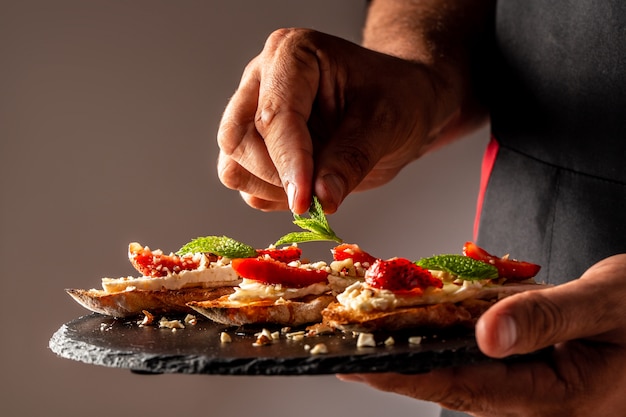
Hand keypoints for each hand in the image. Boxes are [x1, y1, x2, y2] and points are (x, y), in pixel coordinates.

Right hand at [217, 28, 457, 213]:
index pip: (274, 115)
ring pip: (233, 166)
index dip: (289, 162)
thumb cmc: (396, 98)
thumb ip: (351, 159)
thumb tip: (322, 198)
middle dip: (277, 175)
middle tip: (321, 192)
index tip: (307, 200)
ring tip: (320, 184)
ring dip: (272, 189)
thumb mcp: (387, 122)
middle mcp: (261, 80)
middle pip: (238, 140)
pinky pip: (244, 182)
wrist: (400, 105)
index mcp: (291, 54)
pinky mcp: (253, 145)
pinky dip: (272, 197)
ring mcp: (251, 113)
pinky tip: (309, 186)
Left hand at [338, 254, 625, 415]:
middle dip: (394, 366)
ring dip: (412, 349)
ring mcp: (528, 385)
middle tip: (342, 345)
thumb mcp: (607, 306)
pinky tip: (415, 316)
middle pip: (450, 384)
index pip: (465, 390)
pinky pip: (474, 355)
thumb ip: (548, 319)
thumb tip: (488, 334)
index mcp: (557, 399)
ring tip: (364, 329)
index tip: (355, 366)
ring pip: (458, 370)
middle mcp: (533, 401)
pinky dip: (441, 334)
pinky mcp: (523, 367)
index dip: (405, 379)